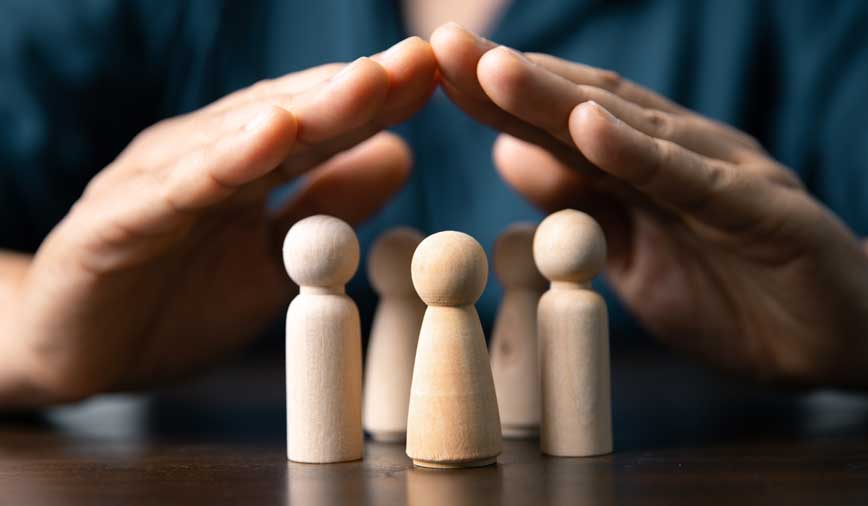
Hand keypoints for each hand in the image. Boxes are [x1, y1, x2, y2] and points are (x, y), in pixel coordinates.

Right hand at [3, 37, 436, 404]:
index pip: (324, 126)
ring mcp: (159, 182)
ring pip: (241, 138)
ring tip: (366, 81)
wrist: (79, 354)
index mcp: (247, 167)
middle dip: (359, 88)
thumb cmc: (177, 303)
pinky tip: (268, 134)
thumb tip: (402, 153)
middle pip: (292, 115)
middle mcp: (206, 158)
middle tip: (422, 58)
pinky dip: (224, 160)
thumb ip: (329, 207)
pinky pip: (177, 189)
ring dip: (306, 107)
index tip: (444, 77)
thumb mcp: (278, 261)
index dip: (384, 101)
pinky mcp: (118, 221)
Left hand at [431, 24, 867, 387]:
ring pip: (629, 129)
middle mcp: (674, 155)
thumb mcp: (627, 254)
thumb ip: (576, 203)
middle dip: (508, 80)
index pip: (554, 126)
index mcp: (638, 169)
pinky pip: (691, 181)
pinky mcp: (761, 210)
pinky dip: (639, 154)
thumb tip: (507, 153)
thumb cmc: (728, 294)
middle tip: (443, 49)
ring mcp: (719, 175)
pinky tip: (592, 127)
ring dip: (558, 98)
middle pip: (580, 109)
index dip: (491, 99)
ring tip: (496, 69)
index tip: (428, 75)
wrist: (832, 340)